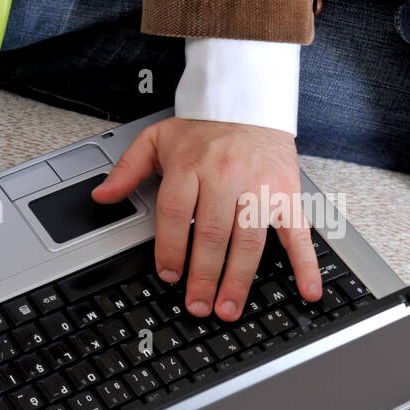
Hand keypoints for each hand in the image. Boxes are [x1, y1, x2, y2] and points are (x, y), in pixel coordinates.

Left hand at [91, 116, 322, 320]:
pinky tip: (306, 289)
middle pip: (211, 234)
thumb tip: (102, 196)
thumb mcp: (157, 139)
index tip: (169, 274)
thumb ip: (127, 169)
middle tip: (198, 305)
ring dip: (239, 280)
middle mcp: (225, 176)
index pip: (175, 213)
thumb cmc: (203, 127)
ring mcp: (259, 186)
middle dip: (203, 276)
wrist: (249, 102)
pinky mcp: (287, 193)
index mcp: (191, 165)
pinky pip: (298, 231)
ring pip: (248, 240)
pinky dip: (305, 263)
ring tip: (229, 307)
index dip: (170, 249)